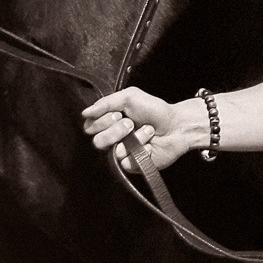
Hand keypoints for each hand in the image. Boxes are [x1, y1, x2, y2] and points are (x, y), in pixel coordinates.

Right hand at [80, 87, 204, 171]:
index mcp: (108, 122)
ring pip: (114, 152)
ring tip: (148, 131)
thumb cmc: (154, 110)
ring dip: (135, 138)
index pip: (90, 127)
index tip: (119, 113)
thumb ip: (106, 103)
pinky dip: (142, 150)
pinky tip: (150, 144)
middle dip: (116, 130)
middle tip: (131, 123)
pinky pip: (128, 162)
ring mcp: (123, 153)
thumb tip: (85, 113)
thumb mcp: (130, 97)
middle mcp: (113, 138)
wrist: (177, 125)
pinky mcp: (134, 165)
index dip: (102, 121)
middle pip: (98, 141)